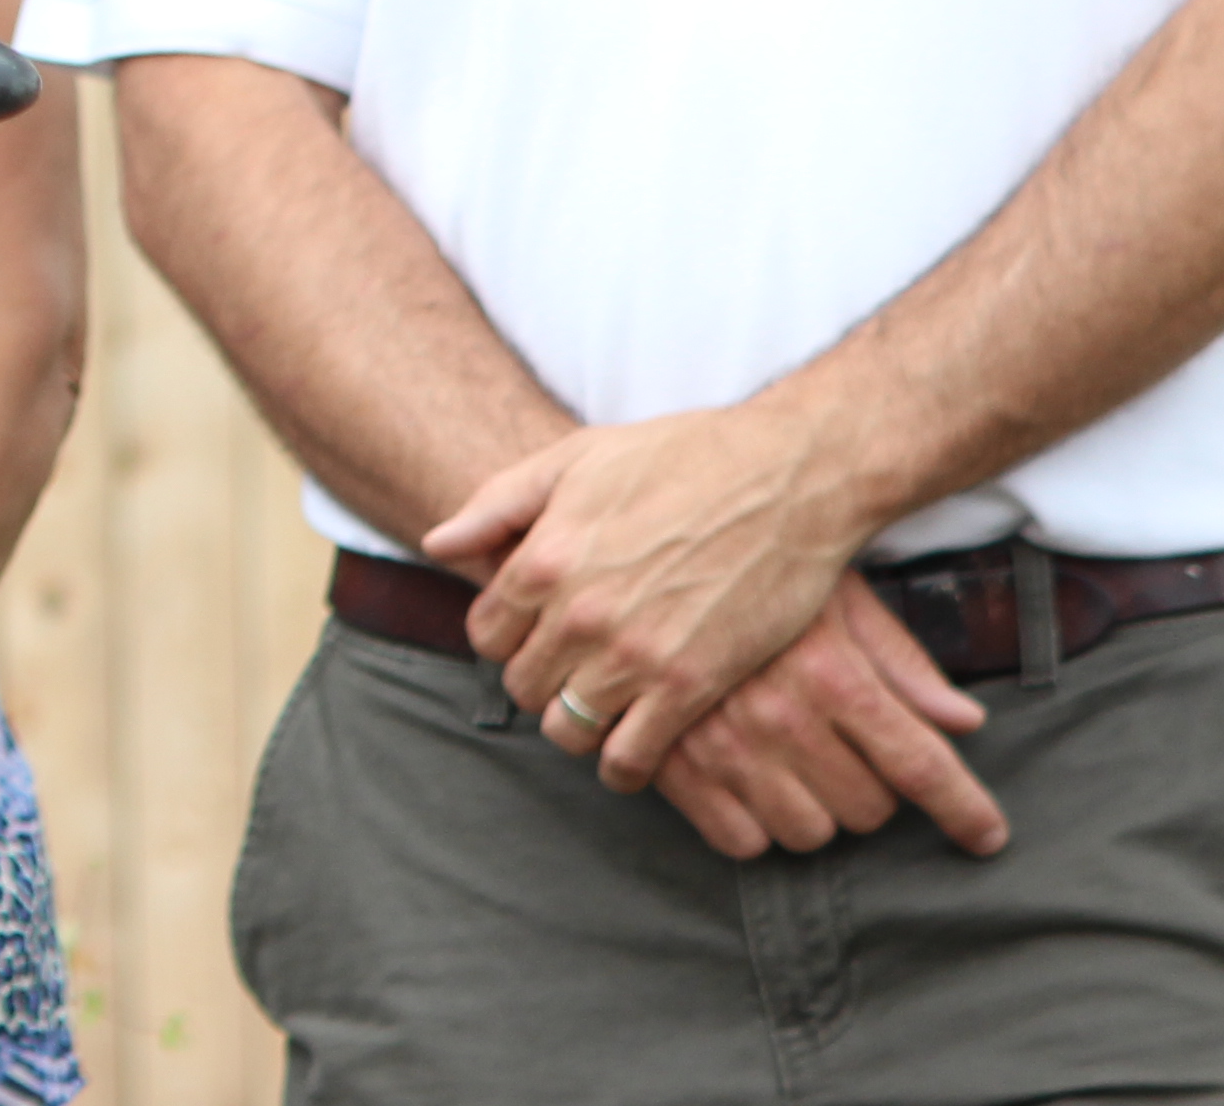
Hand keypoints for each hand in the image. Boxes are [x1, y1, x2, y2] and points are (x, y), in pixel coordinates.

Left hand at [422, 404, 880, 790]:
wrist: (786, 478)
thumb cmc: (680, 457)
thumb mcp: (573, 459)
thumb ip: (496, 505)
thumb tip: (437, 544)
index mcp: (542, 559)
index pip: (487, 634)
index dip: (507, 637)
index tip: (535, 633)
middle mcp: (578, 614)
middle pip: (522, 685)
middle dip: (540, 679)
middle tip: (571, 669)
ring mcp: (634, 654)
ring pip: (567, 729)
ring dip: (577, 723)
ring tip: (599, 706)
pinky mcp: (692, 684)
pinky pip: (632, 757)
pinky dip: (624, 766)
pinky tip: (634, 750)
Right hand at [638, 573, 1001, 862]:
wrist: (627, 547)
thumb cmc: (748, 565)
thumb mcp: (835, 596)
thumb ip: (900, 664)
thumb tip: (964, 722)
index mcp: (830, 673)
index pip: (921, 767)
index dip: (965, 811)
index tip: (986, 837)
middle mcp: (779, 716)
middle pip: (869, 810)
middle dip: (873, 792)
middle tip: (851, 757)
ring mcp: (719, 745)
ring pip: (808, 832)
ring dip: (814, 811)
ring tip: (795, 768)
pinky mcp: (666, 763)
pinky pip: (738, 840)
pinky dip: (752, 824)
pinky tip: (747, 783)